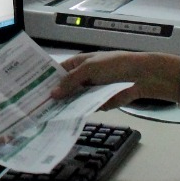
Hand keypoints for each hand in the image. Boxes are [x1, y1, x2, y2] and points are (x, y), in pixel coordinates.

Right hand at [50, 50, 179, 109]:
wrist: (143, 75)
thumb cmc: (114, 66)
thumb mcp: (89, 70)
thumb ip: (70, 81)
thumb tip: (52, 93)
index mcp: (80, 62)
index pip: (59, 70)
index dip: (49, 79)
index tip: (35, 92)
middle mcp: (86, 74)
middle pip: (68, 86)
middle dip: (58, 95)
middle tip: (43, 108)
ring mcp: (95, 88)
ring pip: (78, 98)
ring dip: (71, 105)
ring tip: (56, 116)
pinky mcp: (105, 99)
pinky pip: (91, 106)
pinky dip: (86, 110)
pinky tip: (75, 118)